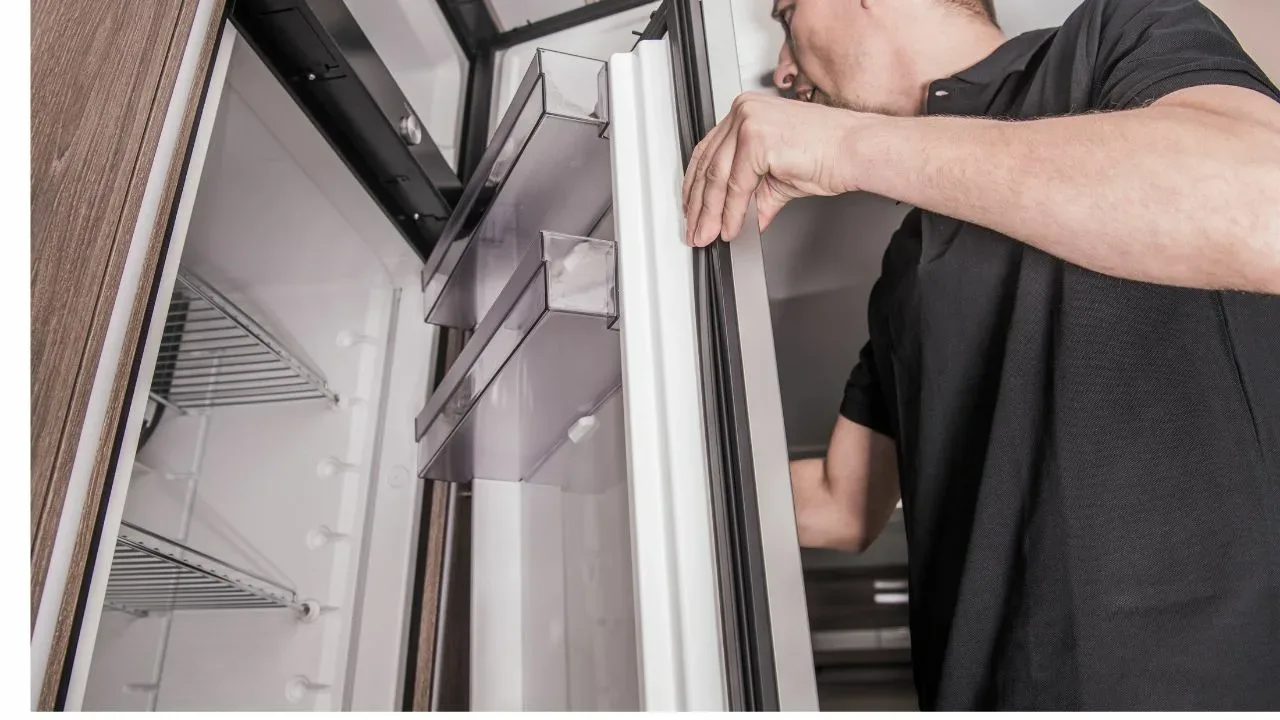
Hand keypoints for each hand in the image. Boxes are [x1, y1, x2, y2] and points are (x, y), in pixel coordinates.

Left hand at [682, 92, 863, 246]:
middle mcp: (743, 111)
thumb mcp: (778, 177)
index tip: (693, 209)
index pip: (708, 152)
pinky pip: (737, 185)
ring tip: (708, 235)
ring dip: (711, 213)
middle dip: (699, 205)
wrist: (855, 150)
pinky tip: (731, 228)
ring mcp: (748, 122)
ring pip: (718, 178)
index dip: (696, 186)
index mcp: (745, 112)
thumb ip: (753, 195)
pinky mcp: (757, 139)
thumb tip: (739, 218)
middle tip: (696, 230)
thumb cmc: (828, 153)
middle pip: (708, 165)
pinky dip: (731, 212)